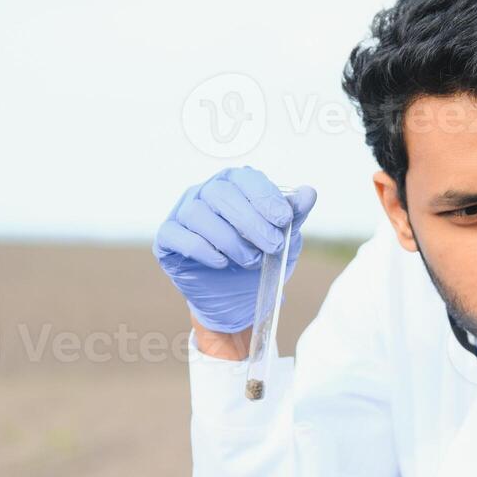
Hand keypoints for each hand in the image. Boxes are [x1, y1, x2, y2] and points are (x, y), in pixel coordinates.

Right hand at [153, 166, 316, 333]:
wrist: (237, 297)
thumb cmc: (259, 259)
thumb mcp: (284, 239)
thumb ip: (293, 215)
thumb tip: (309, 193)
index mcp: (233, 184)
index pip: (245, 178)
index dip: (264, 196)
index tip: (284, 220)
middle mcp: (204, 193)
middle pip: (220, 194)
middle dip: (250, 221)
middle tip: (273, 246)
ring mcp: (182, 213)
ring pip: (198, 214)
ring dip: (229, 239)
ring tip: (250, 260)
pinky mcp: (168, 239)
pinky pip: (177, 235)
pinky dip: (202, 249)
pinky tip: (222, 263)